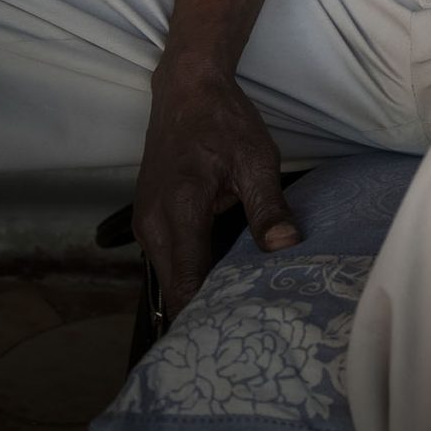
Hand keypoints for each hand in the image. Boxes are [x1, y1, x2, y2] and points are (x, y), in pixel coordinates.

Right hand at [134, 65, 300, 319]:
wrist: (186, 91)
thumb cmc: (223, 123)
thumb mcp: (256, 160)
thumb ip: (267, 207)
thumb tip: (284, 248)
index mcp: (178, 213)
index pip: (186, 284)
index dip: (208, 315)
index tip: (234, 339)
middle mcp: (152, 227)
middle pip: (175, 289)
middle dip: (206, 312)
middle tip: (249, 331)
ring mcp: (146, 225)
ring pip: (171, 277)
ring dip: (199, 294)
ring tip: (241, 312)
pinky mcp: (150, 221)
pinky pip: (170, 260)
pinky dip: (192, 273)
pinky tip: (224, 281)